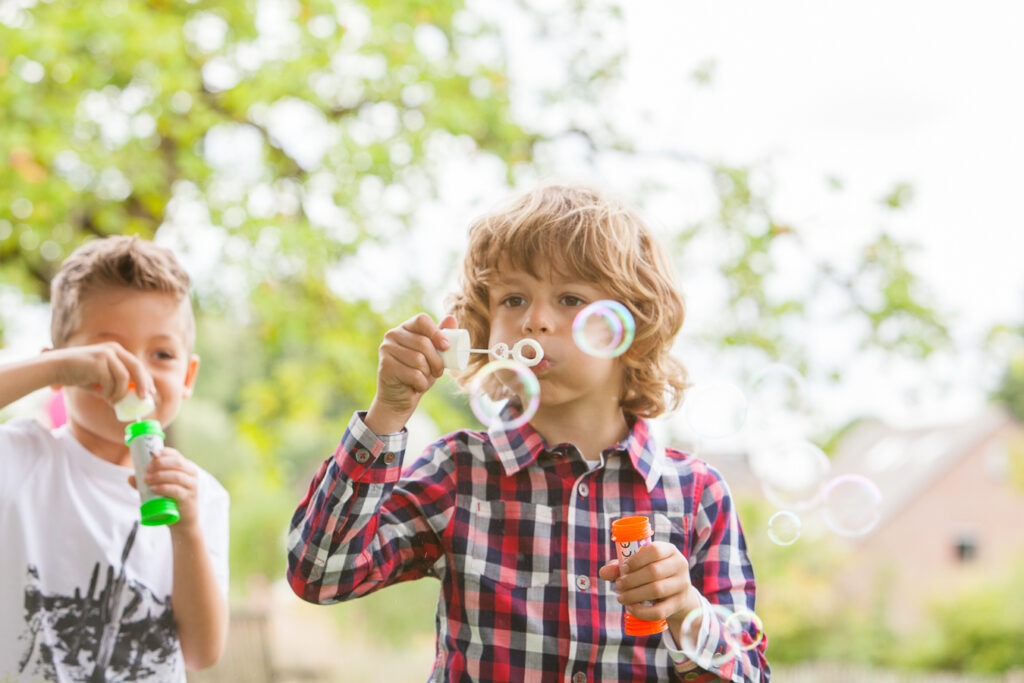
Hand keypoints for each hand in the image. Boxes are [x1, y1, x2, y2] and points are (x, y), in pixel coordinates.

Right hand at [49, 342, 152, 403]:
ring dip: (119, 393)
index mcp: (116, 350)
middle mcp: (113, 349)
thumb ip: (115, 383)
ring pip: (124, 378)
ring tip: (111, 400)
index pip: (136, 365)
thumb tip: (131, 398)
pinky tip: (99, 394)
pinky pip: (110, 382)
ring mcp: (106, 354)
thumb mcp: (100, 377)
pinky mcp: (98, 362)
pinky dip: (107, 392)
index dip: (145, 379)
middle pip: (136, 367)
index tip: (150, 392)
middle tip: (143, 398)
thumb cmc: (78, 374)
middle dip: (143, 384)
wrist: (55, 367)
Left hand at [129, 446, 200, 532]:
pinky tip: (153, 488)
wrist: (183, 520)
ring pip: (176, 475)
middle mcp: (191, 474)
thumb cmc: (171, 500)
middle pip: (177, 462)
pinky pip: (176, 490)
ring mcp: (191, 485)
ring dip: (159, 475)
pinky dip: (163, 487)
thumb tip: (130, 477)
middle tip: (146, 469)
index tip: (151, 453)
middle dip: (160, 463)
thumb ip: (146, 482)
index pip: (176, 455)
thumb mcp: (160, 487)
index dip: (164, 452)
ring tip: (146, 479)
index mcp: (185, 467)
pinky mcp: (188, 497)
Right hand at [365, 313, 455, 433]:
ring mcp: (386, 349)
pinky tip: (416, 386)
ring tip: (424, 378)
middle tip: (439, 372)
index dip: (436, 333)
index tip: (446, 347)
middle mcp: (393, 334)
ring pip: (419, 359)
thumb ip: (441, 337)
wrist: (400, 397)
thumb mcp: (433, 355)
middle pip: (423, 342)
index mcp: (406, 327)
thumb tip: (451, 318)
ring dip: (428, 374)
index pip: (422, 320)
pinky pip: (413, 374)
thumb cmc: (418, 373)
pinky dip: (421, 383)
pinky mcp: (385, 365)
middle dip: (437, 361)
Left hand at [599, 541, 702, 632]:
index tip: (623, 569)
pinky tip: (631, 608)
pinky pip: (660, 611)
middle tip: (618, 586)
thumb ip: (619, 566)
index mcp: (669, 550)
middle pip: (653, 572)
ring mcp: (682, 585)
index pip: (654, 550)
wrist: (677, 593)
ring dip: (634, 595)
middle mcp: (680, 565)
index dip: (636, 560)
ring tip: (621, 597)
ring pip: (656, 590)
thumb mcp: (639, 565)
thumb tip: (604, 572)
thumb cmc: (652, 574)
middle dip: (631, 580)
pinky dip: (642, 611)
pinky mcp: (679, 604)